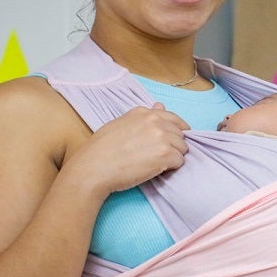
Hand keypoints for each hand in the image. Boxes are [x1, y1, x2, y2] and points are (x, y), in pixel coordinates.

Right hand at [64, 103, 189, 194]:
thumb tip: (160, 106)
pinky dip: (171, 168)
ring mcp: (162, 137)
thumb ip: (143, 117)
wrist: (94, 168)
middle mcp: (155, 121)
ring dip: (173, 157)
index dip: (174, 131)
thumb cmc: (101, 150)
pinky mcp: (165, 154)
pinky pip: (180, 162)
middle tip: (156, 157)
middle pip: (180, 134)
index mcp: (143, 113)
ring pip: (182, 148)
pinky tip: (155, 170)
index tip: (171, 141)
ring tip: (154, 164)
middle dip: (173, 146)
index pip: (173, 119)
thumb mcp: (121, 125)